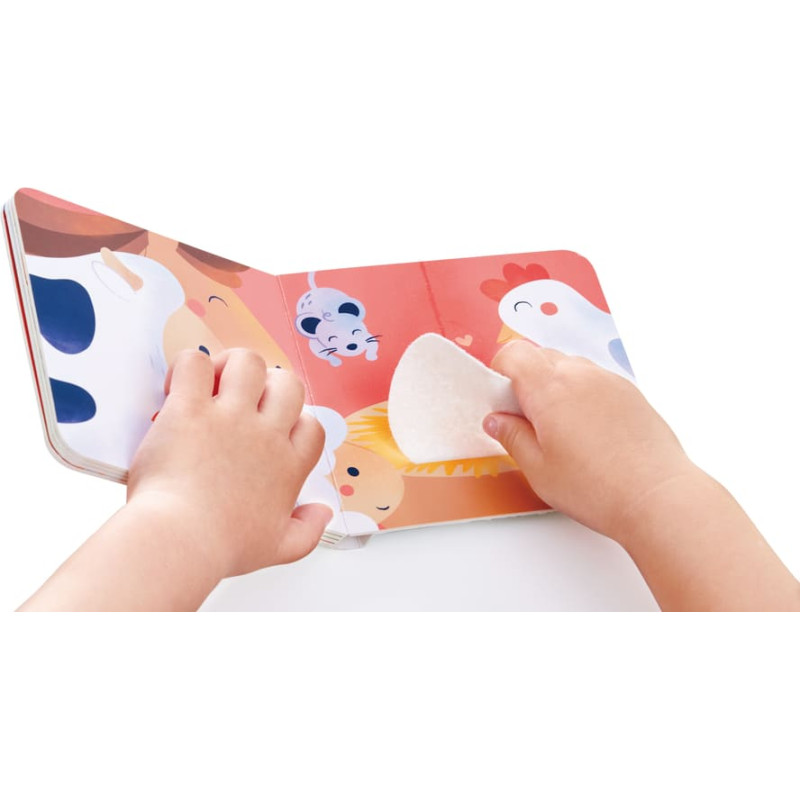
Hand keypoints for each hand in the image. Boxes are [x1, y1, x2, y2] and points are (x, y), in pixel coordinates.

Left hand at [127, 348, 330, 577]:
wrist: (181, 540)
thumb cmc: (223, 546)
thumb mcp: (278, 548)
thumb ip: (309, 531)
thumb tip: (323, 513)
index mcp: (288, 465)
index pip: (311, 424)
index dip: (295, 420)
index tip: (273, 431)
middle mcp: (266, 434)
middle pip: (287, 383)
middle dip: (269, 384)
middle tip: (242, 401)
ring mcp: (229, 417)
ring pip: (248, 362)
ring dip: (231, 366)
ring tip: (212, 384)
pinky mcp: (190, 409)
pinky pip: (195, 363)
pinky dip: (188, 366)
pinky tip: (178, 388)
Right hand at [483, 340, 694, 542]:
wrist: (657, 496)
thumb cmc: (597, 487)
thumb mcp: (538, 469)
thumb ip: (512, 437)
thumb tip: (497, 421)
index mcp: (549, 388)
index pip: (514, 354)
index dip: (499, 371)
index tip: (499, 399)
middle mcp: (580, 375)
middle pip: (541, 356)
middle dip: (525, 379)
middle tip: (524, 419)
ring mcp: (609, 381)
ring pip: (569, 366)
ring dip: (554, 385)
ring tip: (557, 428)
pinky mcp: (630, 392)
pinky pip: (595, 380)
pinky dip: (582, 394)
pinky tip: (586, 431)